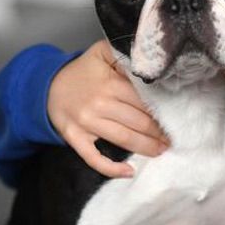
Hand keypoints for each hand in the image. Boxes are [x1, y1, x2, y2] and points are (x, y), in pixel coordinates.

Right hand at [47, 39, 168, 177]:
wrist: (48, 87)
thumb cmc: (83, 72)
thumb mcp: (102, 52)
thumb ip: (124, 53)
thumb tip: (148, 61)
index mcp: (110, 84)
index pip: (144, 101)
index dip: (162, 111)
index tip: (176, 117)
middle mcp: (99, 104)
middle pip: (138, 122)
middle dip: (159, 132)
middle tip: (173, 137)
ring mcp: (86, 123)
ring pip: (124, 139)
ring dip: (147, 148)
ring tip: (162, 150)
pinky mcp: (75, 138)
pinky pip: (93, 158)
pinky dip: (112, 169)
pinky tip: (129, 171)